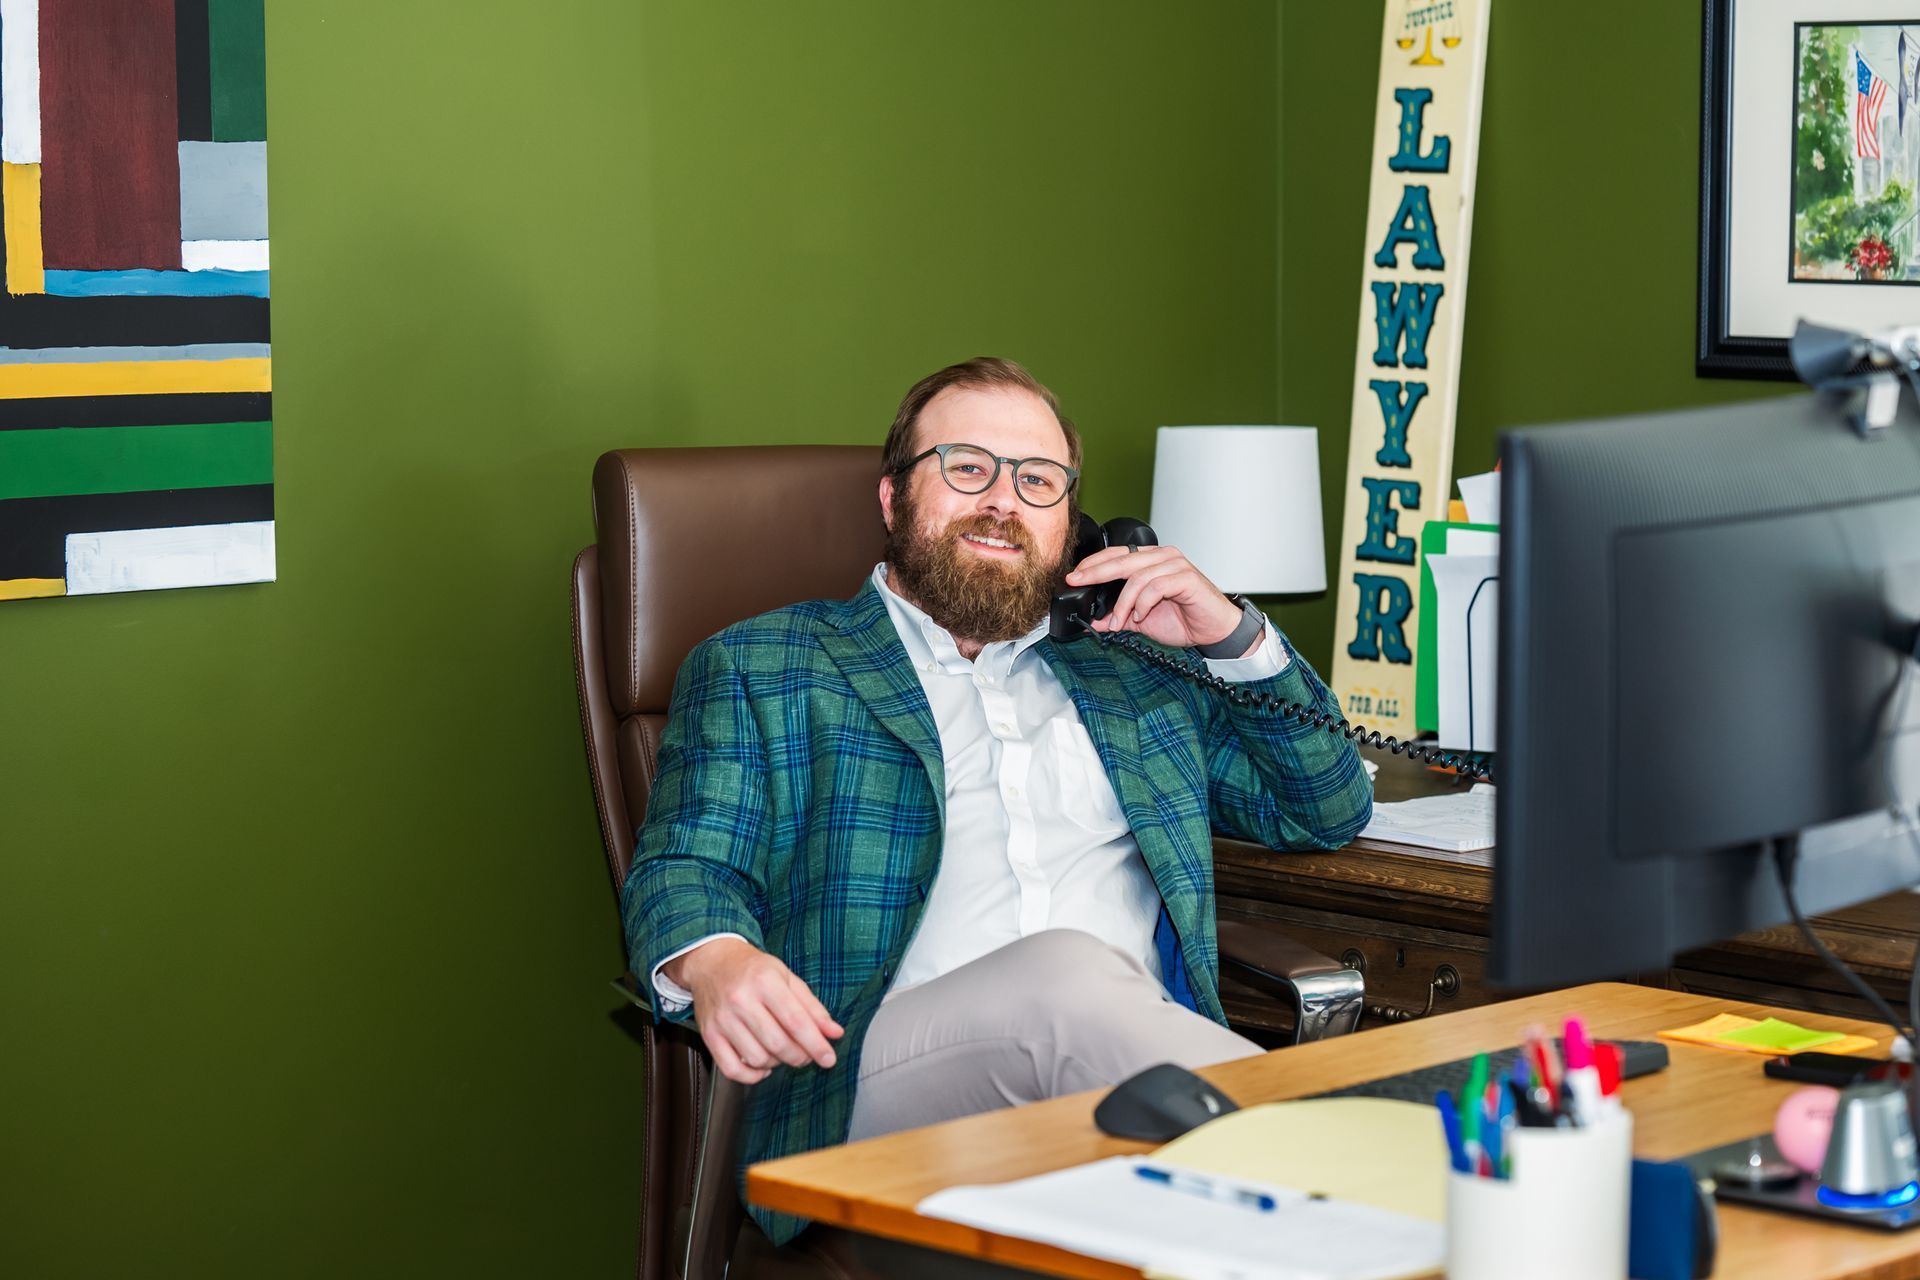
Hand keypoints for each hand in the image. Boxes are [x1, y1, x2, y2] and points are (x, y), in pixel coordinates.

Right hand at [665, 937, 843, 1083]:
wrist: (713, 962)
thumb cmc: (753, 970)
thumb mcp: (787, 978)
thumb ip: (812, 1007)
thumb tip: (834, 1033)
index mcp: (764, 981)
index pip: (795, 1022)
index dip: (816, 1044)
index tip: (828, 1059)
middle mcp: (740, 1000)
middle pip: (778, 1044)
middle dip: (799, 1056)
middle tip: (806, 1054)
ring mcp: (722, 1019)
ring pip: (757, 1058)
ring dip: (777, 1063)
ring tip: (781, 1050)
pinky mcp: (709, 1035)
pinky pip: (732, 1069)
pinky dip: (752, 1076)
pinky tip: (762, 1065)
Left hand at [1063, 545, 1247, 651]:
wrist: (1213, 631)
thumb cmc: (1183, 619)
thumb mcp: (1142, 620)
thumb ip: (1119, 617)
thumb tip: (1092, 621)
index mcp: (1151, 561)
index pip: (1116, 554)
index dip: (1093, 564)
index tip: (1073, 577)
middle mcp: (1162, 557)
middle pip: (1121, 560)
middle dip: (1095, 572)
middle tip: (1078, 582)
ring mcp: (1176, 565)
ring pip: (1137, 577)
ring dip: (1124, 603)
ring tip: (1119, 621)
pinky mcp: (1186, 578)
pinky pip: (1156, 586)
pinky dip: (1143, 603)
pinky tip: (1141, 616)